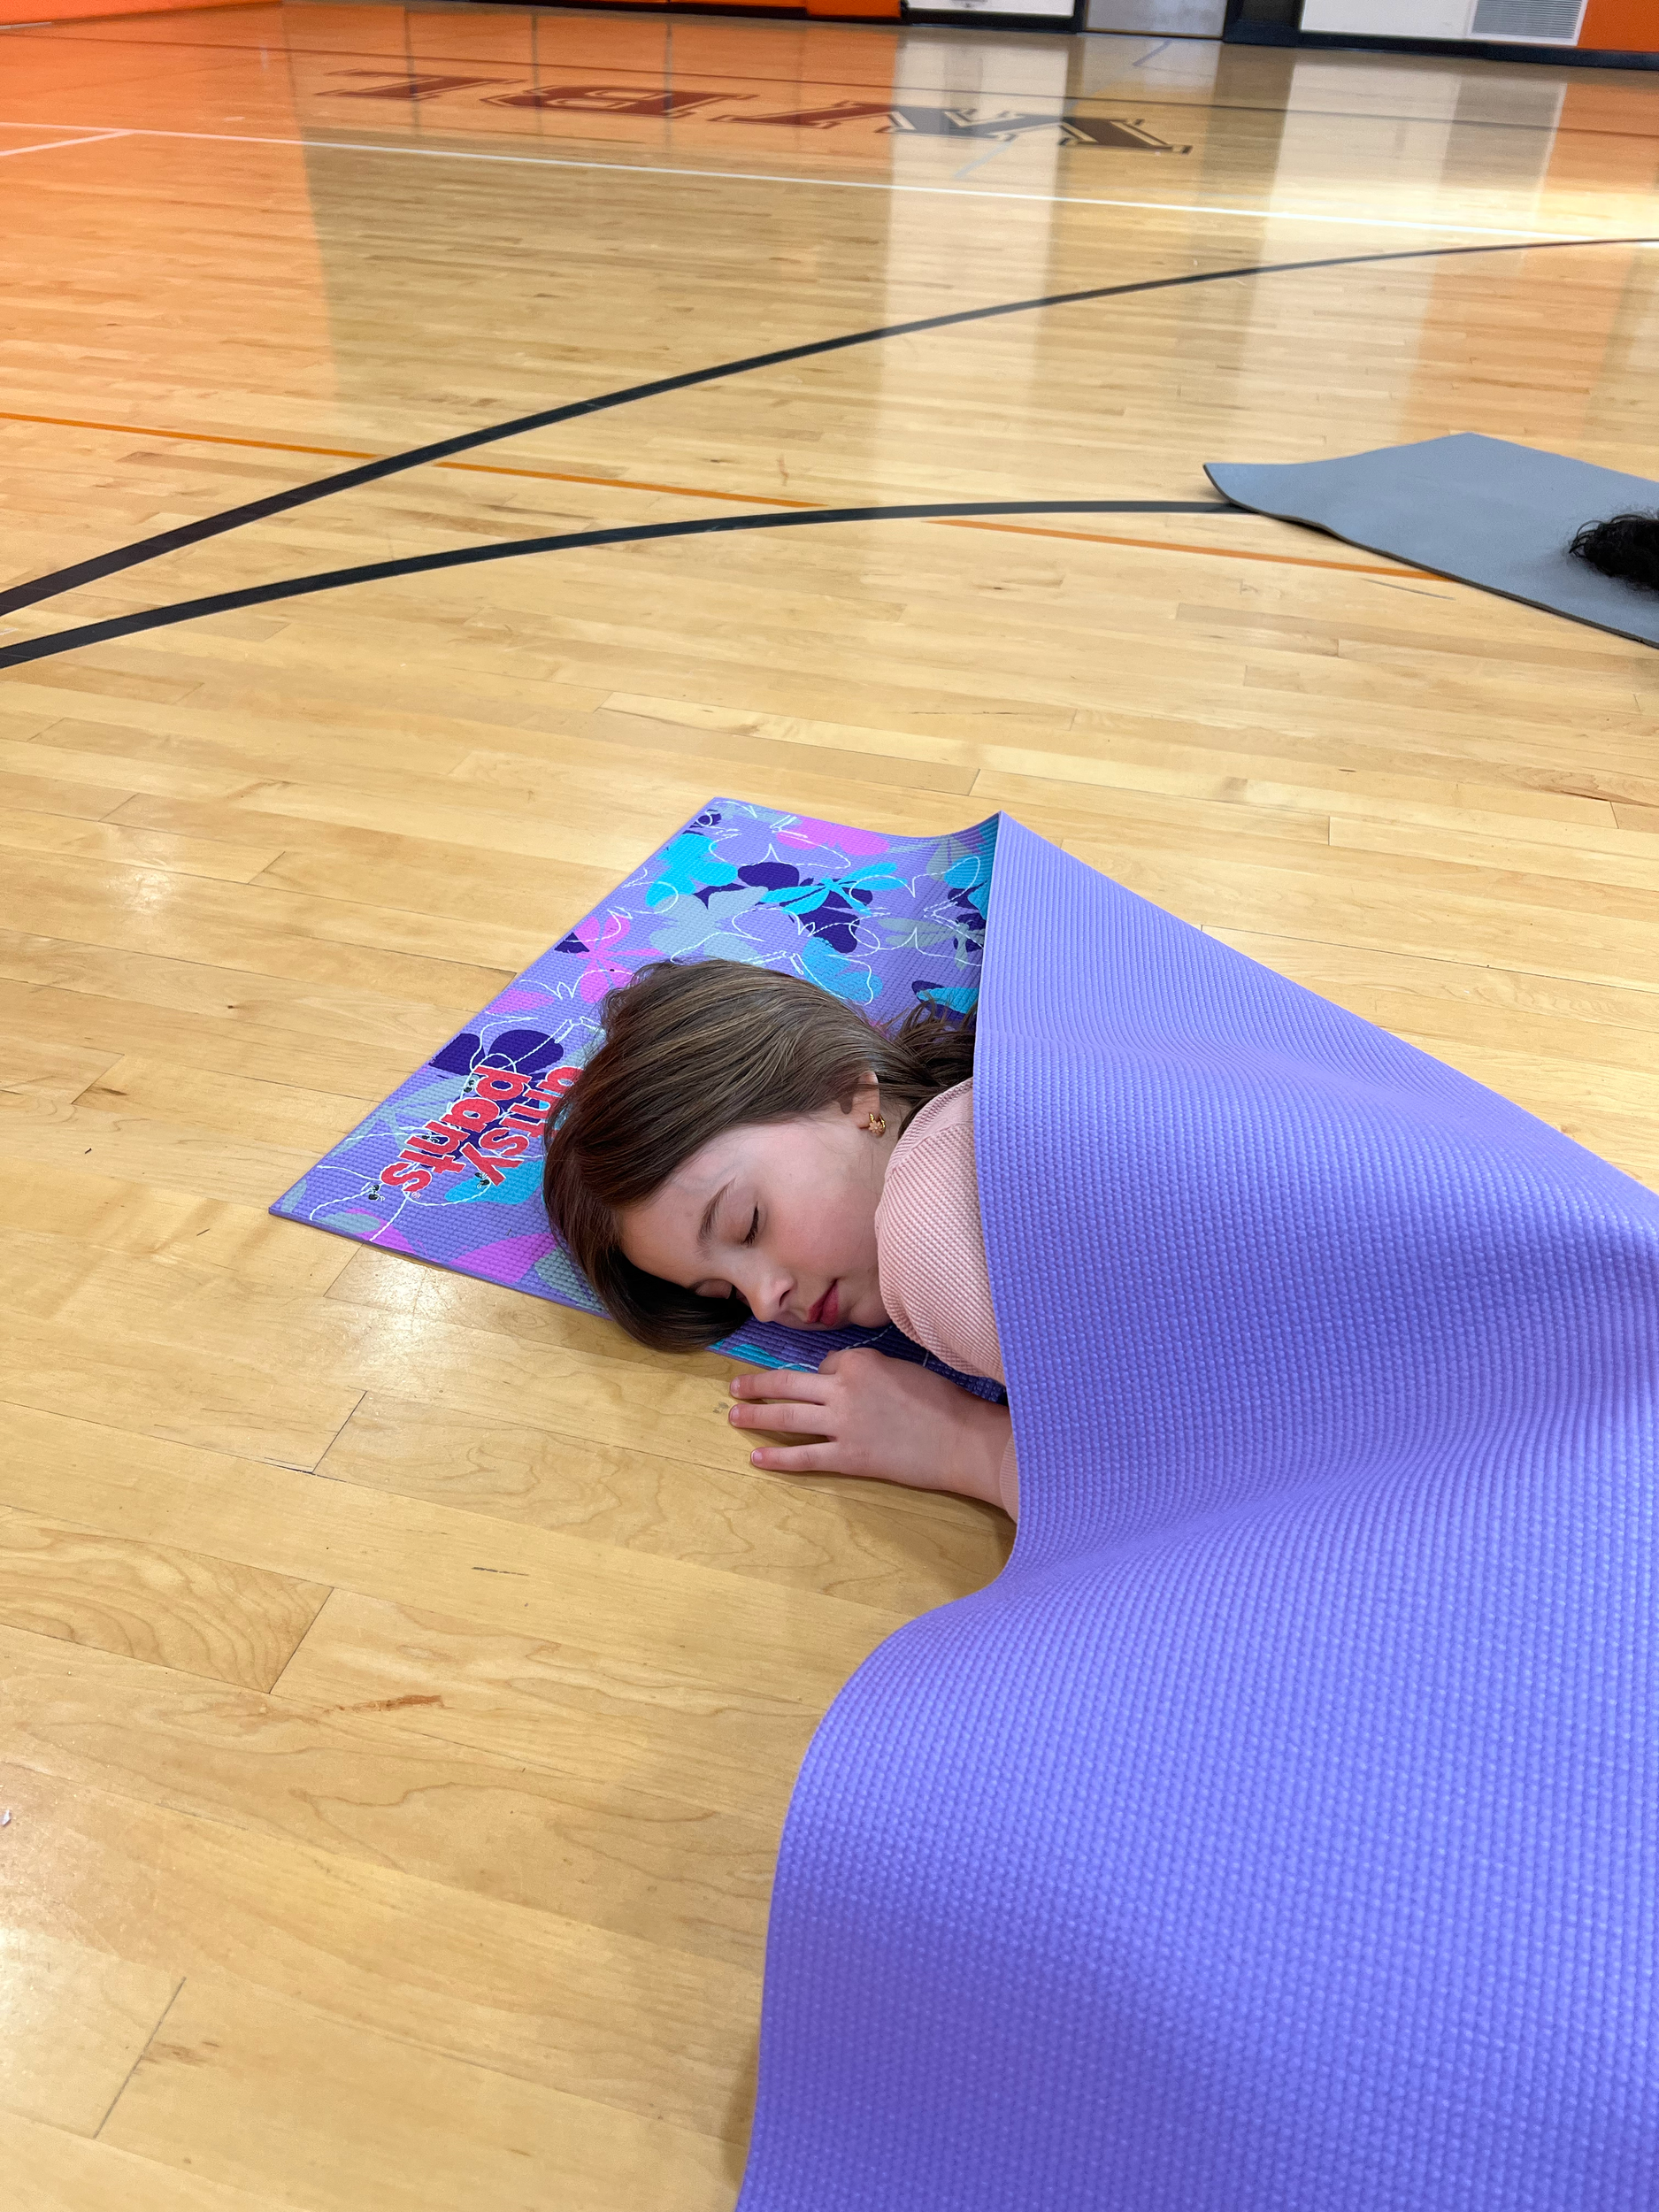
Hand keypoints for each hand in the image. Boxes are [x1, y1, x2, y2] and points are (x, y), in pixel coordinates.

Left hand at [728, 1348, 1013, 1511]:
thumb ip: (867, 1369)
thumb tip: (839, 1376)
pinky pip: (804, 1456)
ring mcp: (843, 1424)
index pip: (824, 1362)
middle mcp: (843, 1388)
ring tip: (734, 1416)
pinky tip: (756, 1458)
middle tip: (735, 1387)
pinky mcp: (849, 1457)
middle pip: (788, 1383)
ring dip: (756, 1416)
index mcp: (859, 1361)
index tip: (824, 1383)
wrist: (962, 1439)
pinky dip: (777, 1458)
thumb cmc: (942, 1401)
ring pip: (787, 1416)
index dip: (822, 1373)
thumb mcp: (902, 1368)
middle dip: (757, 1385)